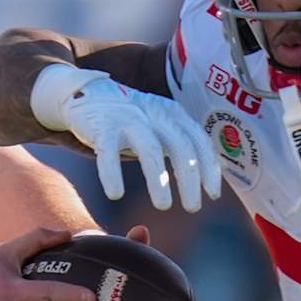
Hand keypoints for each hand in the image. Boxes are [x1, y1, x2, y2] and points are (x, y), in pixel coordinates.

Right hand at [35, 68, 220, 212]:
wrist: (89, 92)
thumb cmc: (131, 117)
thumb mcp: (160, 122)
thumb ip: (180, 141)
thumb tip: (204, 176)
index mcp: (173, 114)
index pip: (199, 140)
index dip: (209, 168)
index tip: (212, 194)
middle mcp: (154, 114)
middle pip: (180, 146)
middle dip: (189, 179)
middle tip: (193, 207)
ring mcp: (128, 118)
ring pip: (150, 150)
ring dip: (159, 181)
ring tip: (164, 206)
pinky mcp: (101, 125)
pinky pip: (109, 153)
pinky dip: (112, 174)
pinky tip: (115, 194)